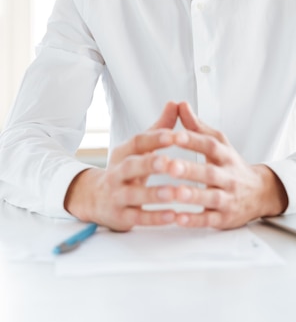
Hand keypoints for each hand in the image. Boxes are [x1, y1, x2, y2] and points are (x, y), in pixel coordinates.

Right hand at [64, 102, 180, 230]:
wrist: (93, 198)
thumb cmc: (126, 169)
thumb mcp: (138, 149)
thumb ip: (159, 128)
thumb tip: (176, 103)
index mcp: (123, 153)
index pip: (137, 142)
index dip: (155, 138)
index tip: (175, 135)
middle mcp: (116, 173)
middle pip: (131, 167)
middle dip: (149, 164)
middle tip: (169, 162)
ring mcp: (116, 196)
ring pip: (134, 195)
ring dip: (155, 194)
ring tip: (176, 192)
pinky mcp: (120, 217)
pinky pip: (138, 218)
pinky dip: (155, 218)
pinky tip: (173, 215)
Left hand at [154, 102, 288, 228]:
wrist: (260, 193)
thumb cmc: (231, 165)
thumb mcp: (219, 143)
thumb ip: (197, 126)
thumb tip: (180, 104)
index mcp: (225, 155)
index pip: (210, 145)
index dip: (193, 140)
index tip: (174, 136)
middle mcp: (229, 176)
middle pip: (210, 172)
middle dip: (190, 170)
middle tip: (169, 165)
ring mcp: (228, 198)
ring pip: (211, 197)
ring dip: (193, 195)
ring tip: (174, 193)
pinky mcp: (224, 219)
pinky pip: (210, 220)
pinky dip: (195, 220)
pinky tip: (178, 218)